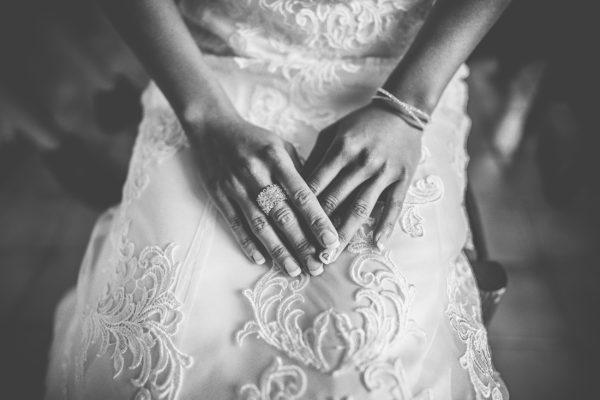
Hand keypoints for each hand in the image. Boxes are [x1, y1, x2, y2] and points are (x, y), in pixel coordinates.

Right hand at [183, 112, 338, 276]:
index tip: (331, 241)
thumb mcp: (280, 146)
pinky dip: (248, 243)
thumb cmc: (253, 139)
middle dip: (302, 243)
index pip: (302, 195)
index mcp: (276, 158)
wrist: (210, 127)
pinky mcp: (219, 196)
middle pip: (283, 215)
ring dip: (278, 250)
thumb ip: (298, 171)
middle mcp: (256, 173)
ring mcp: (235, 186)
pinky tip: (261, 260)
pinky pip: (235, 224)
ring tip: (294, 270)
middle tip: (317, 266)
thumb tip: (320, 203)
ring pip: (260, 225)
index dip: (317, 220)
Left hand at [304, 103, 422, 262]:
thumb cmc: (360, 123)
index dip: (301, 208)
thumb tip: (295, 185)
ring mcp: (383, 172)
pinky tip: (376, 245)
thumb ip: (315, 158)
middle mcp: (361, 162)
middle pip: (336, 201)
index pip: (316, 184)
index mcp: (341, 149)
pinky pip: (394, 206)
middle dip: (319, 228)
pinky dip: (386, 226)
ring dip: (346, 234)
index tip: (289, 229)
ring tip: (333, 255)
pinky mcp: (402, 178)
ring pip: (361, 208)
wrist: (401, 112)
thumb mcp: (333, 133)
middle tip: (305, 250)